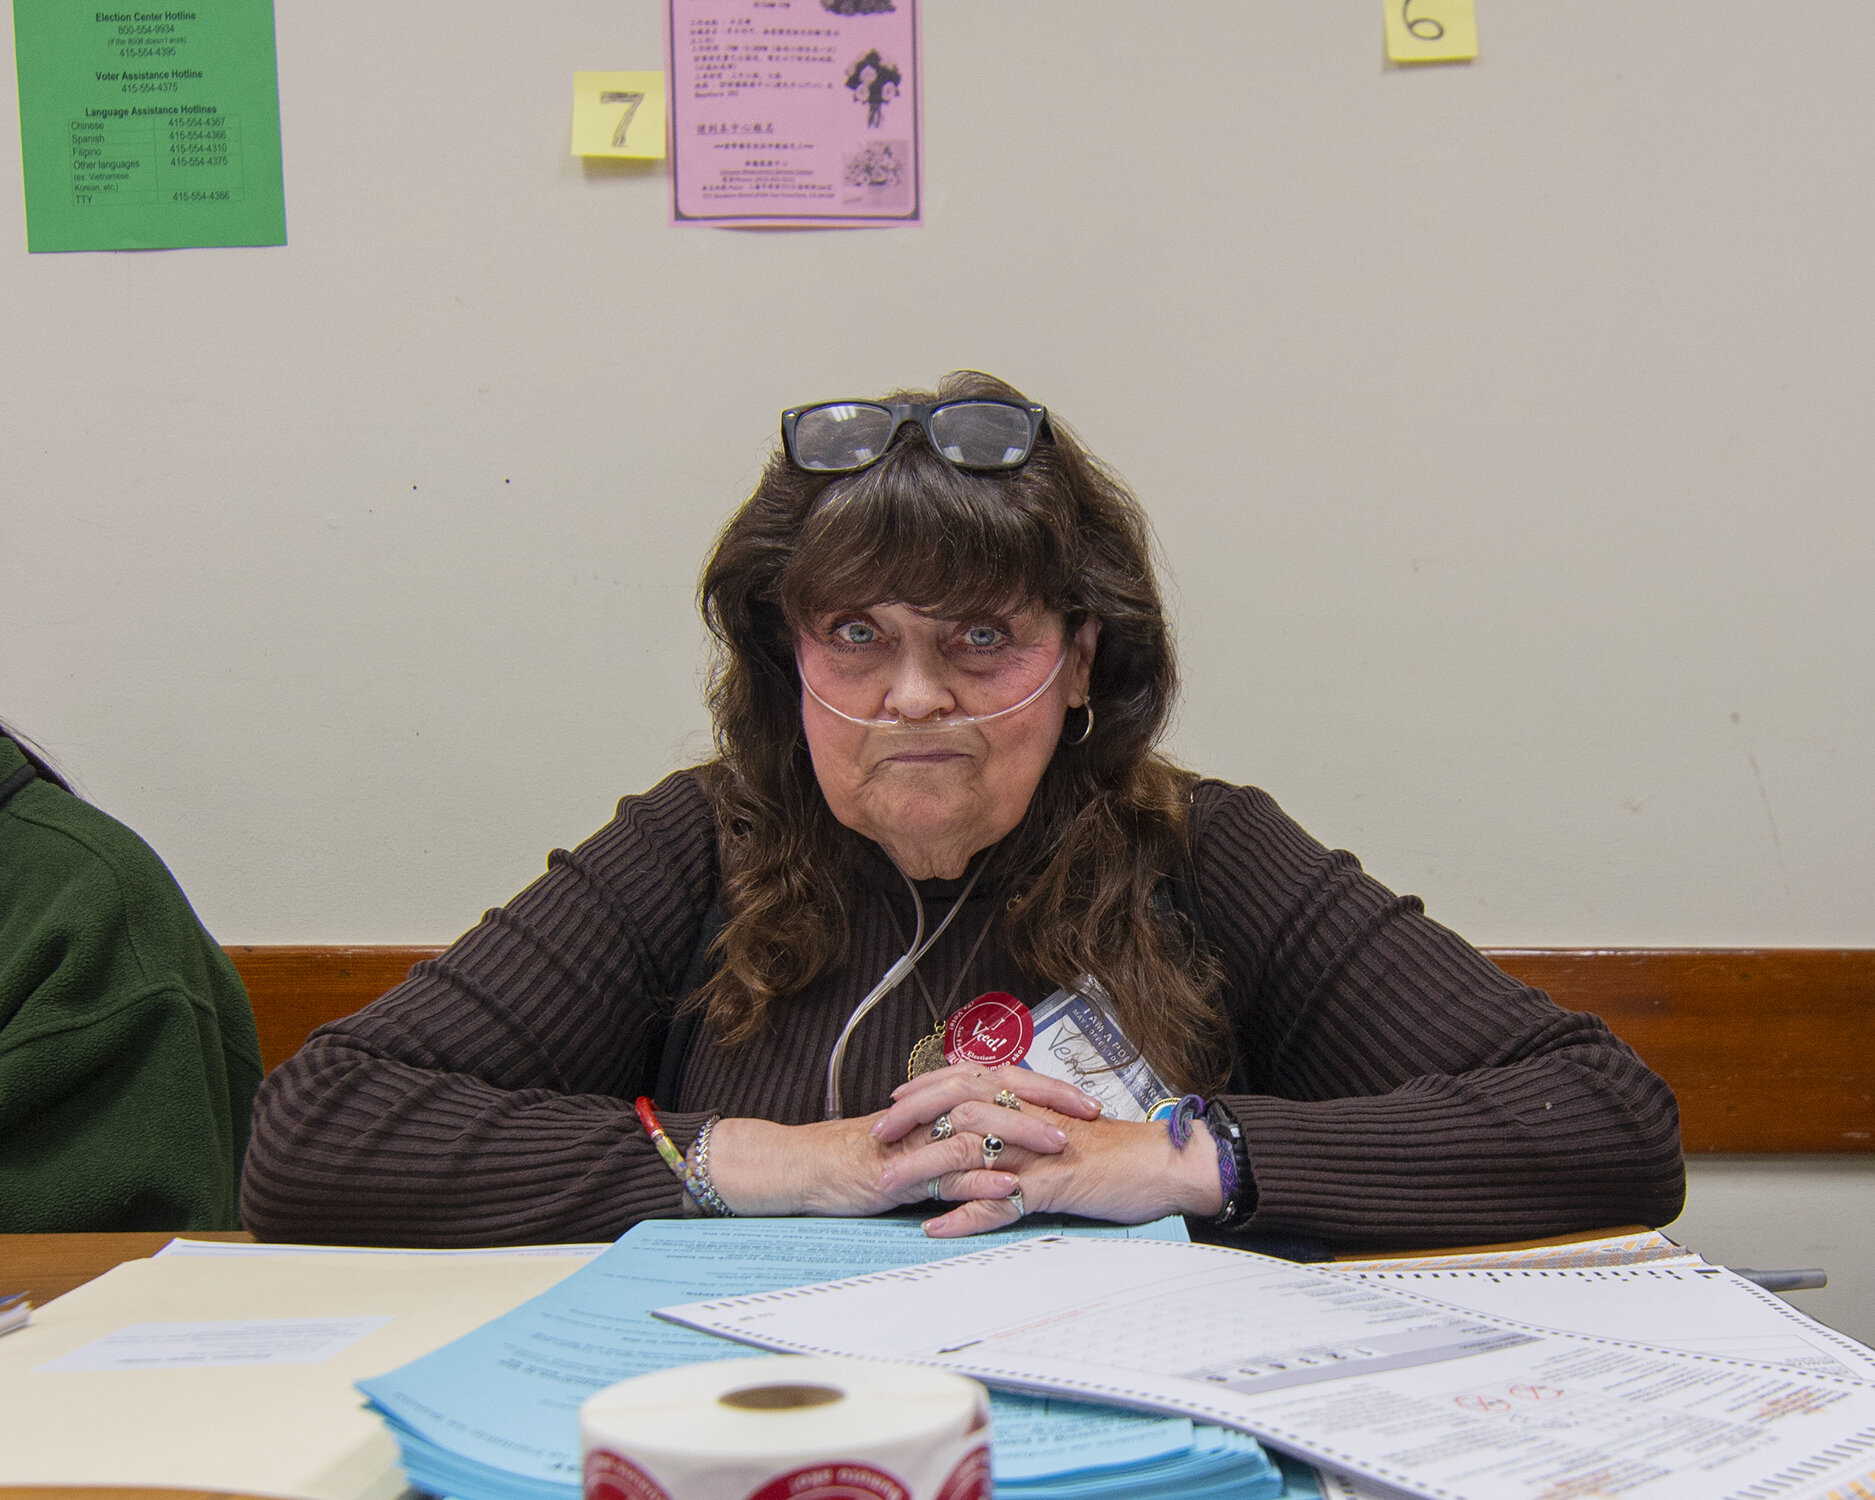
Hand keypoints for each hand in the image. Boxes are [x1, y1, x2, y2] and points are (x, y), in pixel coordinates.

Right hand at [703, 1103, 1054, 1219]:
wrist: (806, 1168)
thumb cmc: (864, 1157)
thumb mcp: (919, 1140)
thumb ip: (959, 1134)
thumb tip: (1007, 1134)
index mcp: (940, 1100)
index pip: (1004, 1081)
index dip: (1048, 1089)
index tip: (1088, 1101)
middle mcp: (931, 1110)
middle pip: (999, 1092)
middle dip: (1048, 1102)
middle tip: (1090, 1114)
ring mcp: (916, 1138)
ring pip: (976, 1126)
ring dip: (1021, 1135)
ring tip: (1060, 1147)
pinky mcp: (900, 1170)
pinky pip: (944, 1171)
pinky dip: (979, 1177)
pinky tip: (1009, 1185)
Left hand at [918, 1111, 1227, 1236]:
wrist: (1164, 1164)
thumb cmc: (1114, 1148)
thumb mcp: (1064, 1122)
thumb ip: (1027, 1116)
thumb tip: (991, 1117)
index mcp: (1032, 1096)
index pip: (967, 1080)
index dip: (926, 1088)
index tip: (893, 1099)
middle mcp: (1030, 1115)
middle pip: (957, 1106)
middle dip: (911, 1119)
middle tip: (877, 1136)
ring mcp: (1039, 1151)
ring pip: (969, 1151)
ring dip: (925, 1168)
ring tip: (889, 1185)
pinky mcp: (1052, 1185)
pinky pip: (999, 1202)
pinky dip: (964, 1216)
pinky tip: (936, 1227)